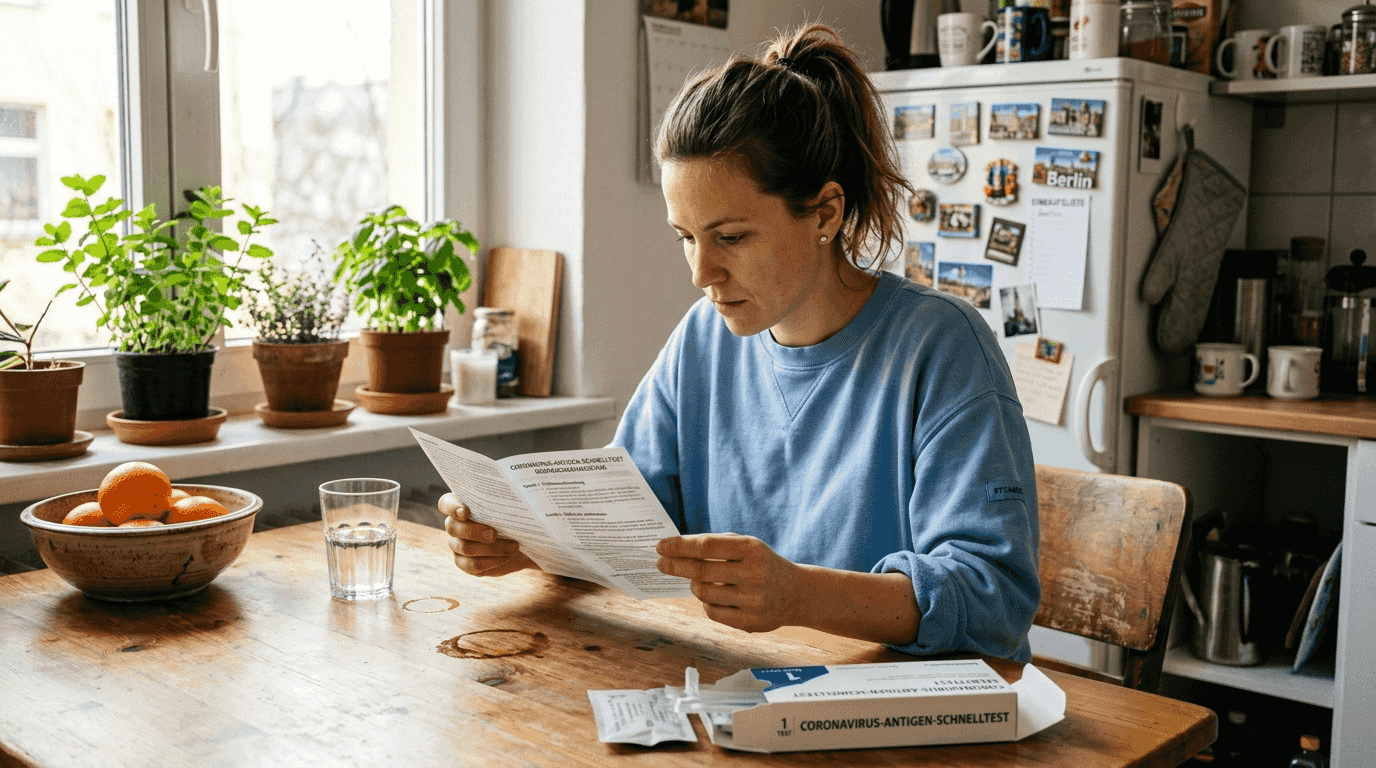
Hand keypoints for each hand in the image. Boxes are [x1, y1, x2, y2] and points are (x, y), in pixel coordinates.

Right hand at [440, 493, 535, 576]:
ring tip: (514, 547)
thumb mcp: (509, 506)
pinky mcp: (465, 563)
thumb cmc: (512, 516)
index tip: (466, 512)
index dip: (452, 507)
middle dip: (474, 531)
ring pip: (465, 548)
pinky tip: (508, 557)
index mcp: (460, 505)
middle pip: (453, 527)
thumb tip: (508, 498)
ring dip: (491, 548)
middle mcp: (454, 525)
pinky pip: (473, 565)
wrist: (520, 539)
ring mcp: (457, 545)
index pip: (446, 504)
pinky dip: (493, 561)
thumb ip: (501, 501)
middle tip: (494, 534)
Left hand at [656, 533, 804, 632]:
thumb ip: (715, 545)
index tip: (661, 547)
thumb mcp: (747, 546)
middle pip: (701, 571)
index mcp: (751, 549)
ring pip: (704, 594)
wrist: (797, 593)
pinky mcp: (750, 622)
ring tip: (698, 581)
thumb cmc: (761, 564)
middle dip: (676, 566)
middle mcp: (754, 574)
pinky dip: (706, 603)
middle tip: (661, 564)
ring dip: (694, 586)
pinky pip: (712, 612)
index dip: (680, 547)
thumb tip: (676, 550)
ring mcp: (752, 600)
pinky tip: (715, 596)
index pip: (707, 547)